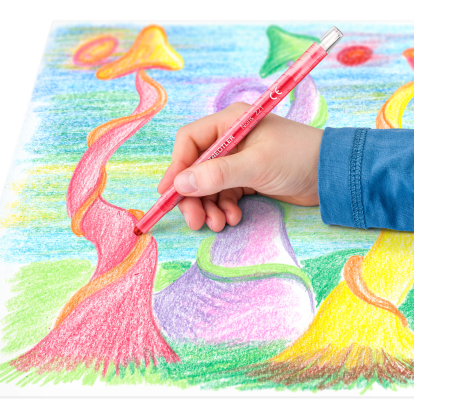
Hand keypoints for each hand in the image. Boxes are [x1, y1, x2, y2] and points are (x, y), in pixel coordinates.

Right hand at [157, 102, 323, 231]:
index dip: (177, 166)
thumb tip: (180, 184)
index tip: (168, 193)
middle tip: (194, 220)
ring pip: (209, 185)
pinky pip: (224, 194)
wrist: (332, 175)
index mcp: (230, 123)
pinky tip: (233, 218)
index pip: (190, 141)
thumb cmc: (297, 158)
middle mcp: (230, 140)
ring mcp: (238, 160)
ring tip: (218, 224)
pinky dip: (224, 207)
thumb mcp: (256, 165)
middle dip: (193, 195)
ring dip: (209, 206)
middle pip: (196, 167)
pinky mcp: (247, 178)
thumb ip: (218, 174)